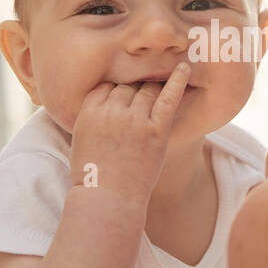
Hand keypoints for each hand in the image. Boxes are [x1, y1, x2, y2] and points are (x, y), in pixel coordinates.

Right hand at [70, 61, 191, 206]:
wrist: (107, 199)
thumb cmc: (93, 175)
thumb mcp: (82, 139)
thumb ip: (94, 117)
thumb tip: (108, 103)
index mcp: (89, 111)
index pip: (107, 86)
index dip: (117, 89)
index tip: (125, 92)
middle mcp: (111, 111)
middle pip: (127, 86)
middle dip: (135, 88)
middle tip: (146, 86)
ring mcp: (134, 119)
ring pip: (147, 89)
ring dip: (154, 84)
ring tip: (163, 77)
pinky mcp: (156, 130)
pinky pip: (169, 97)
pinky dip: (178, 81)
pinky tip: (185, 68)